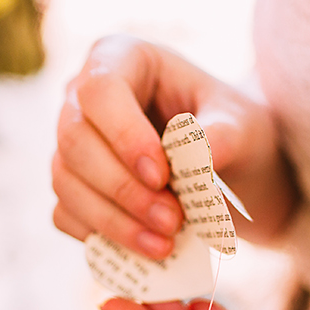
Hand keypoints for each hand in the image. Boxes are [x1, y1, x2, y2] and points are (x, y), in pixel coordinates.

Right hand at [52, 35, 294, 259]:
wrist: (235, 169)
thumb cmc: (237, 131)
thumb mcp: (245, 125)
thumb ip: (223, 135)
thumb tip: (199, 158)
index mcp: (123, 59)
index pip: (100, 89)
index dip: (123, 135)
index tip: (162, 176)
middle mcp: (84, 97)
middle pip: (74, 140)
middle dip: (122, 188)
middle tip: (172, 222)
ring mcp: (73, 144)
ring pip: (65, 181)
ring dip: (112, 220)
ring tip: (165, 245)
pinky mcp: (74, 187)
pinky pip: (65, 214)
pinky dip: (101, 236)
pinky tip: (145, 250)